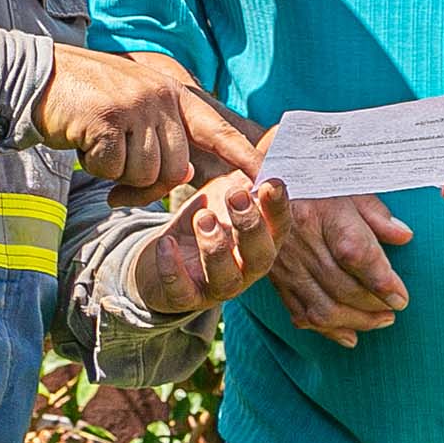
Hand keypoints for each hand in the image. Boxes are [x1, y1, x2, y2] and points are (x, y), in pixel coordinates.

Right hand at [33, 46, 259, 203]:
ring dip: (118, 173)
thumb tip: (182, 178)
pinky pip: (112, 169)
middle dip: (147, 181)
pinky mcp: (106, 120)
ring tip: (99, 147)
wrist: (38, 76)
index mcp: (172, 94)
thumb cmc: (88, 102)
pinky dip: (95, 167)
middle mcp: (159, 97)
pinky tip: (83, 143)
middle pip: (175, 167)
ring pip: (145, 173)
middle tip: (118, 169)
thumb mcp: (134, 109)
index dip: (241, 153)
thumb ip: (162, 137)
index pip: (215, 128)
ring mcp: (134, 106)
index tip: (266, 172)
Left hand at [131, 172, 288, 313]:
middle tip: (237, 196)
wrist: (164, 253)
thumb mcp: (224, 192)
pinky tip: (166, 242)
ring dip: (216, 248)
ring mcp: (216, 287)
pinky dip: (173, 269)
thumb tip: (270, 145)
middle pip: (261, 257)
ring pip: (226, 280)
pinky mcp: (185, 297)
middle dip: (251, 227)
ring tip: (203, 217)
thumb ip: (245, 174)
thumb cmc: (205, 219)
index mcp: (261, 241)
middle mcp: (245, 268)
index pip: (279, 228)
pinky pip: (182, 291)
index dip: (278, 208)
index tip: (271, 183)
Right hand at [270, 194, 414, 348]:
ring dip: (355, 322)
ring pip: (322, 308)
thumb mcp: (349, 187)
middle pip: (342, 287)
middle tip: (395, 310)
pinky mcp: (277, 281)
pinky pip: (301, 314)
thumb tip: (404, 237)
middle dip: (373, 306)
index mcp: (323, 214)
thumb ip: (377, 214)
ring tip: (380, 322)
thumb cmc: (315, 185)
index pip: (356, 254)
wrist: (263, 189)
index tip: (401, 297)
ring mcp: (287, 266)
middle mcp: (302, 243)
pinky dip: (328, 330)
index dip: (381, 281)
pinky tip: (349, 334)